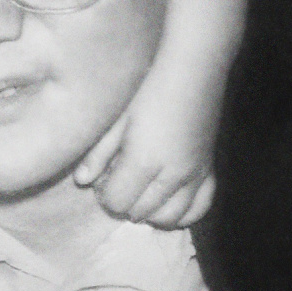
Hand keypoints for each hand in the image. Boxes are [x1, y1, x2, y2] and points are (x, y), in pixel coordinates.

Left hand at [73, 69, 217, 227]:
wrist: (192, 73)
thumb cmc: (147, 88)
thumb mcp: (117, 118)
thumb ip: (99, 153)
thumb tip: (82, 182)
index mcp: (144, 160)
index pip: (118, 201)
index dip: (105, 195)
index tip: (102, 180)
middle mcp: (172, 174)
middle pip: (140, 212)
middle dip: (124, 201)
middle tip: (117, 181)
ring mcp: (194, 176)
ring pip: (169, 217)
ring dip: (149, 211)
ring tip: (139, 192)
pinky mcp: (210, 171)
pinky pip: (199, 209)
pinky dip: (181, 213)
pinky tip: (166, 200)